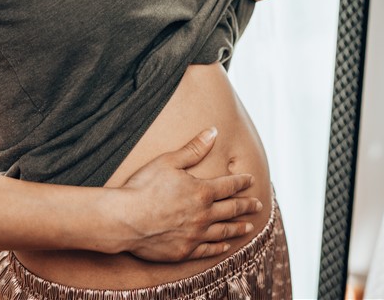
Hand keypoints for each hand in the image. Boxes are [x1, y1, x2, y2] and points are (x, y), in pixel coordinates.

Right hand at [116, 128, 262, 261]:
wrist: (124, 219)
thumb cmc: (144, 187)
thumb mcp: (169, 161)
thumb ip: (194, 149)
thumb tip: (213, 131)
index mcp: (202, 191)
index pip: (229, 185)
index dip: (241, 182)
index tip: (251, 180)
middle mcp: (204, 214)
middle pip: (232, 209)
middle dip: (247, 206)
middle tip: (258, 205)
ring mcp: (195, 235)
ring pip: (223, 231)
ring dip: (238, 228)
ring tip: (249, 226)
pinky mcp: (184, 251)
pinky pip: (207, 250)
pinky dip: (219, 247)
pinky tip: (225, 245)